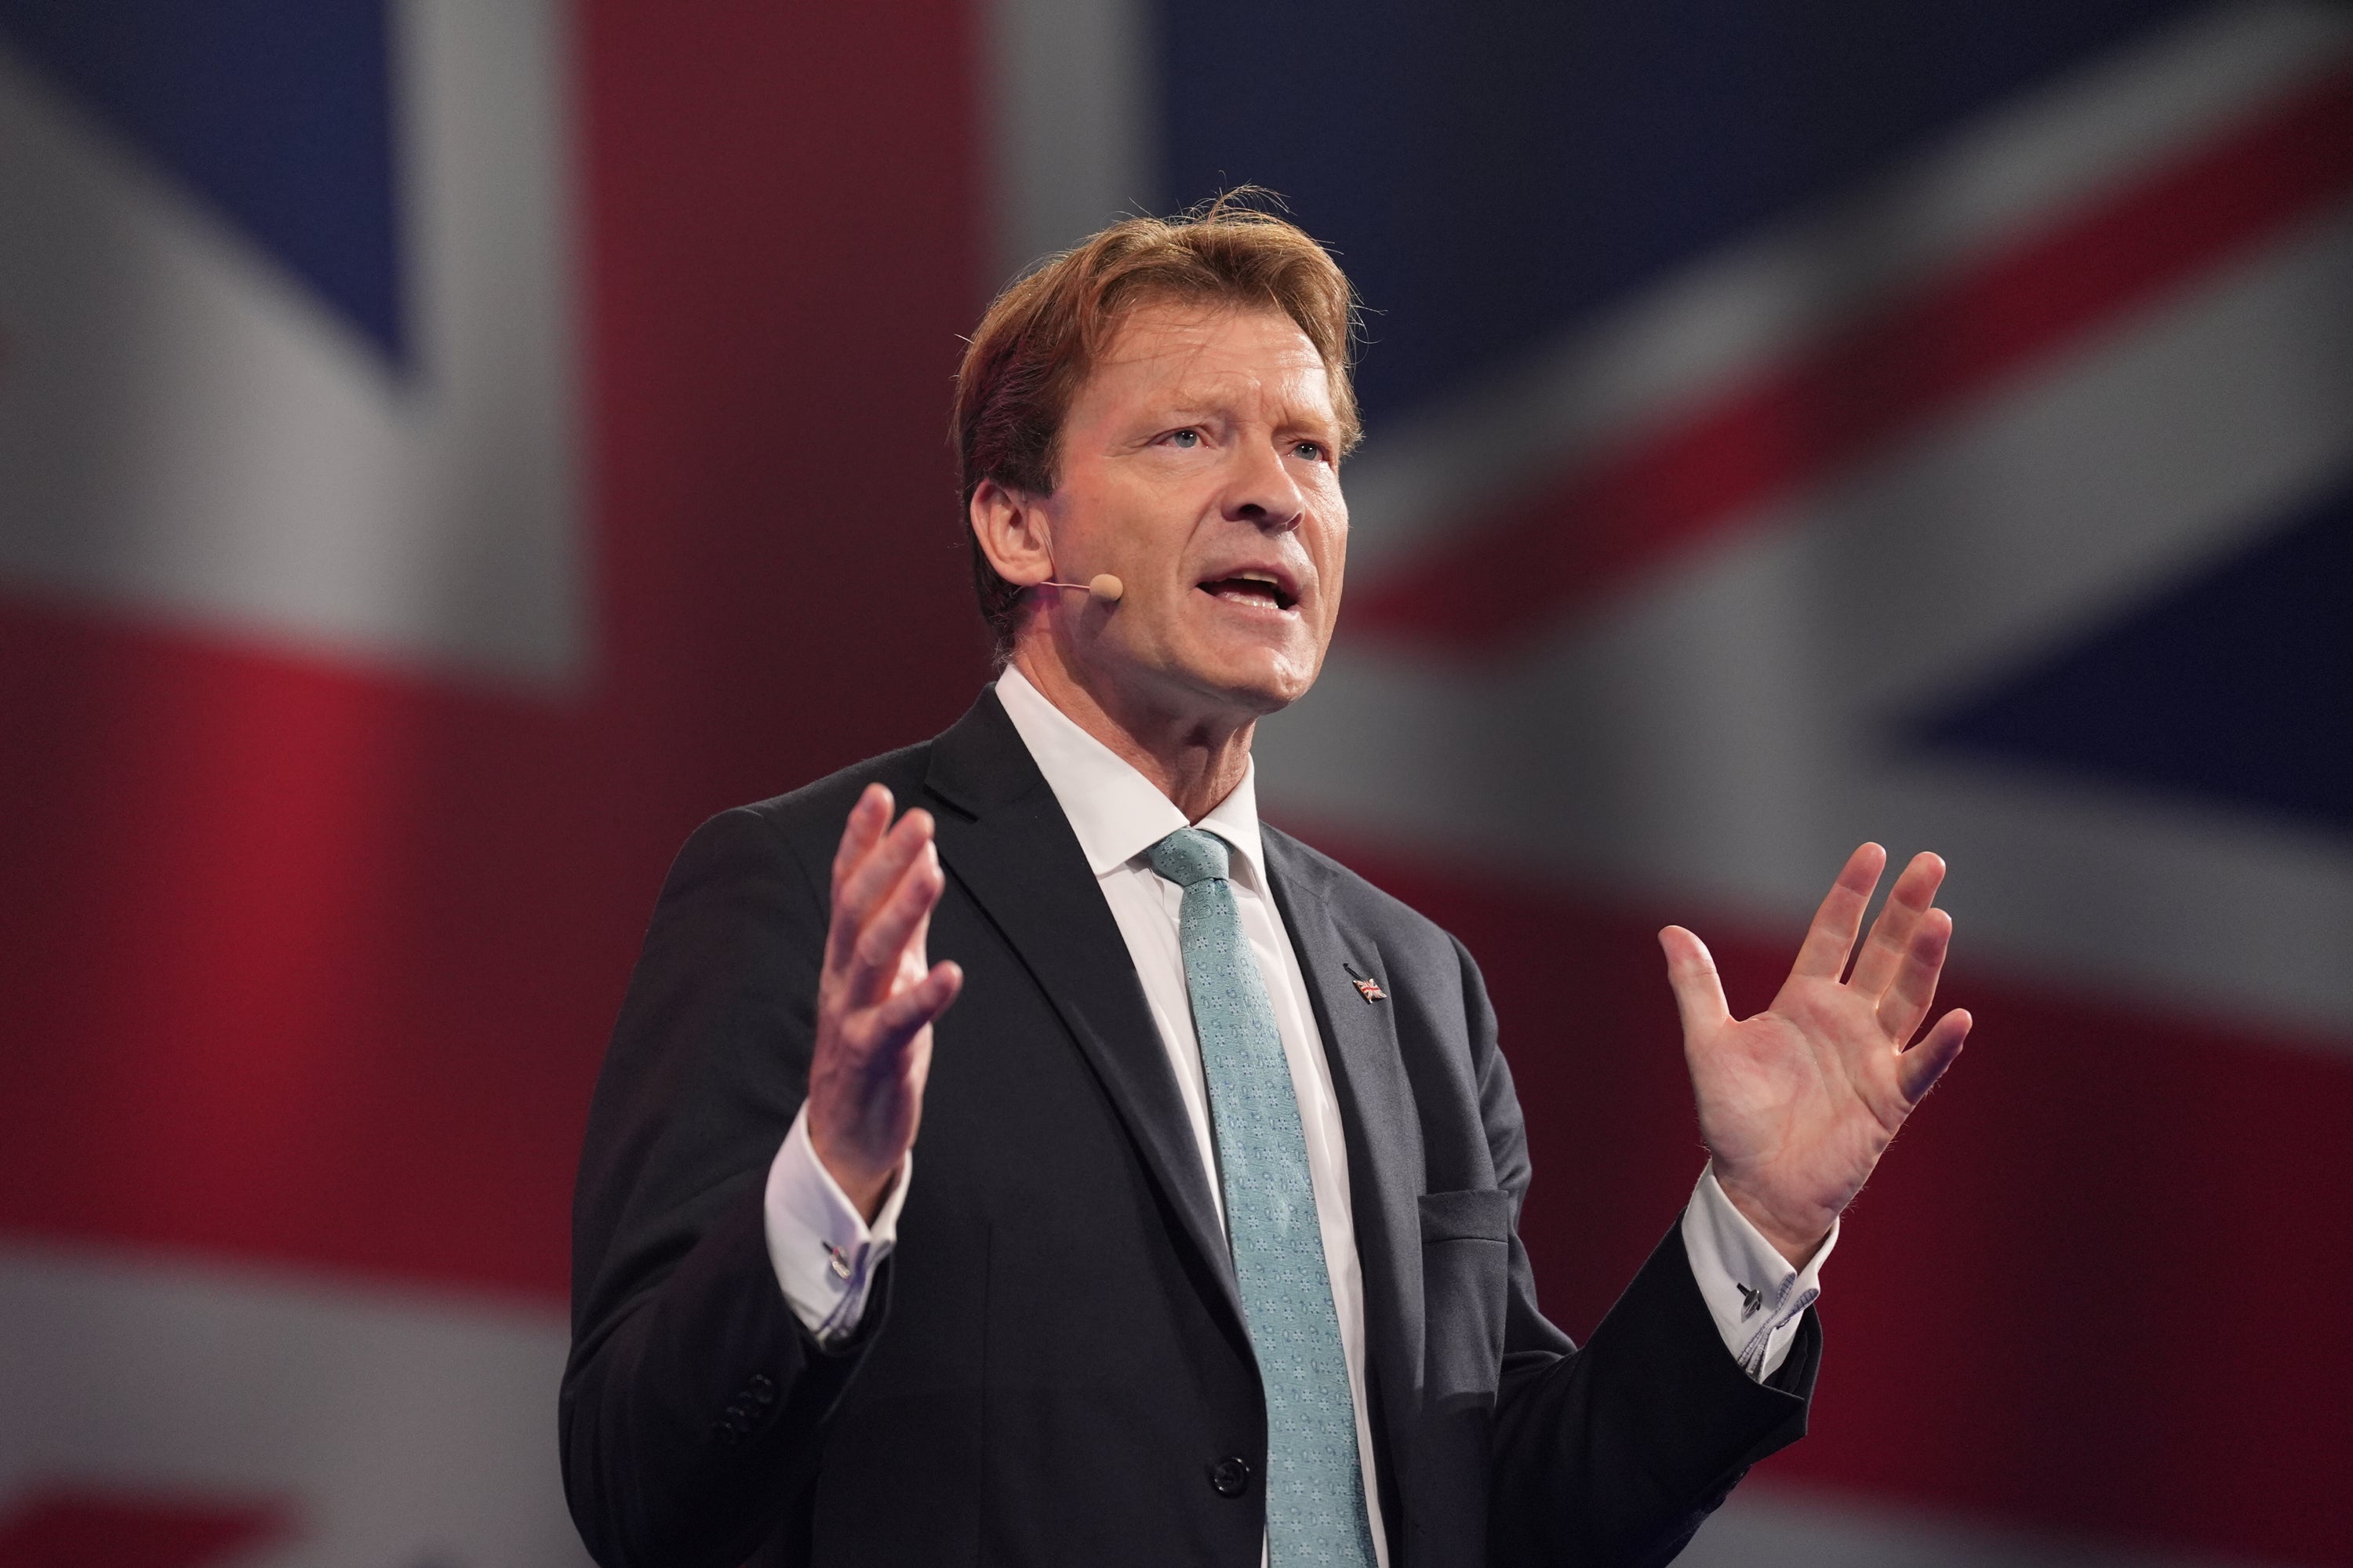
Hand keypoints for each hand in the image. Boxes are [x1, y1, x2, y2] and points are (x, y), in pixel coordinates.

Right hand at [807, 783, 963, 1220]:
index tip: (880, 794)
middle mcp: (840, 980)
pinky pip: (894, 1025)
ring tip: (933, 873)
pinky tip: (951, 973)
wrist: (845, 1139)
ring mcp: (851, 1018)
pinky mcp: (870, 1059)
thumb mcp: (887, 978)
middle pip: (855, 911)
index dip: (861, 840)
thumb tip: (918, 864)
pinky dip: (922, 998)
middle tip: (918, 819)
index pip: (848, 887)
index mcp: (843, 958)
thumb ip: (900, 925)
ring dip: (902, 913)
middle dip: (885, 863)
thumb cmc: (871, 1051)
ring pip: (871, 957)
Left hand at [1660, 844, 1970, 1263]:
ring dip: (1926, 961)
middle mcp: (1845, 1021)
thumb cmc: (1733, 1119)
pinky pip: (1921, 1067)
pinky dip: (1940, 1045)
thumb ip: (1696, 987)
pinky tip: (1959, 1018)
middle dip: (1906, 909)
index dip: (1853, 894)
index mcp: (1804, 1001)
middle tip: (1932, 862)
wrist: (1754, 1186)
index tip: (1873, 851)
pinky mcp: (1889, 1100)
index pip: (1834, 935)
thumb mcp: (1709, 1044)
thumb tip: (1669, 930)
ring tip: (1940, 917)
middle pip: (1883, 954)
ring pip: (1907, 998)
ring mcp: (1872, 1058)